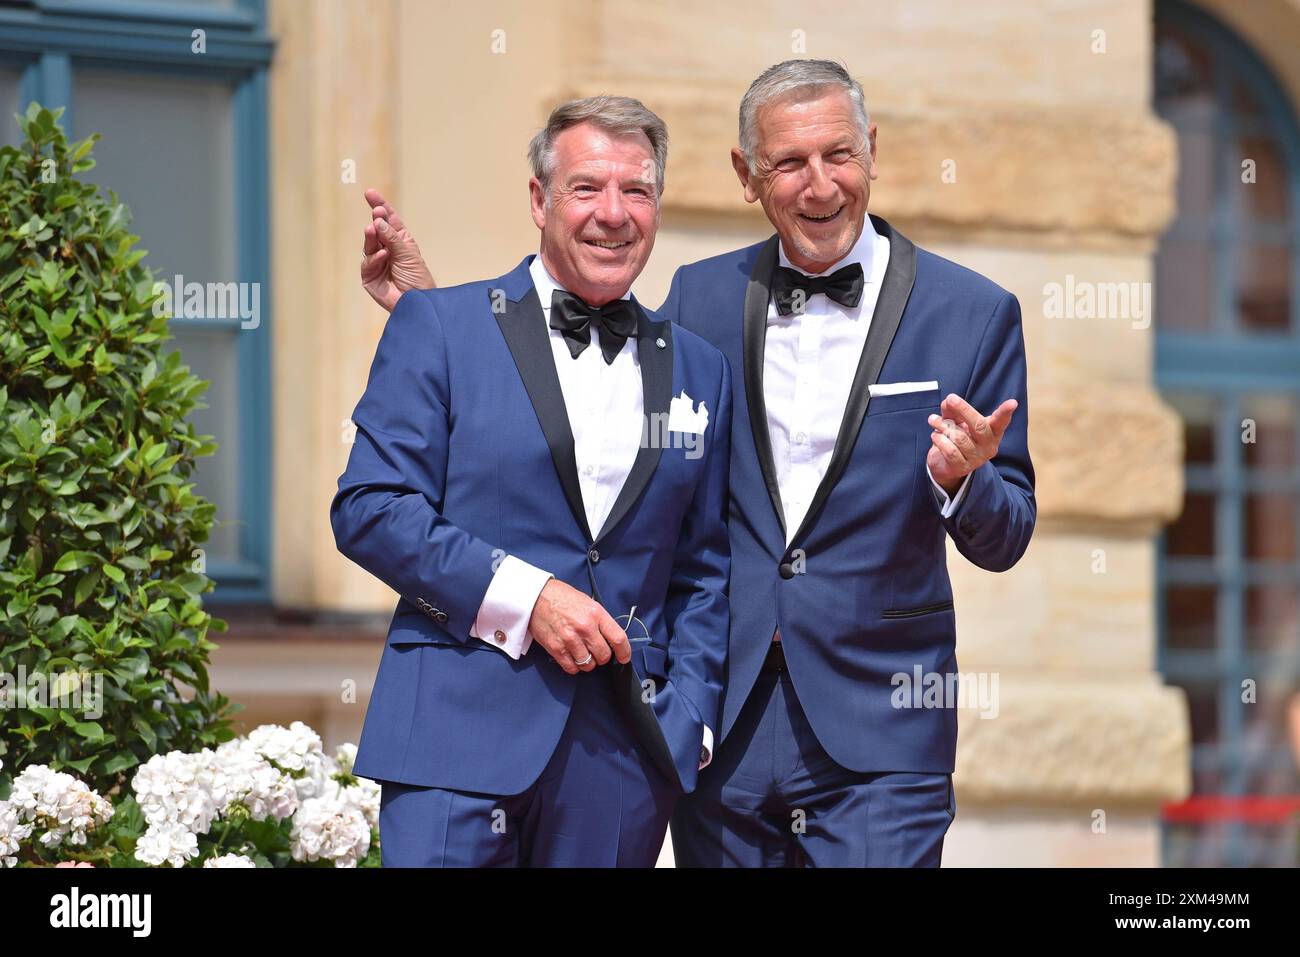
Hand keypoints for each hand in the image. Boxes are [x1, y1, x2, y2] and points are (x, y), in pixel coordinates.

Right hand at [360, 187, 434, 311]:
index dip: (380, 206)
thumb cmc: (418, 278)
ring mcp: (376, 262)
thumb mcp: (408, 254)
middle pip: (376, 230)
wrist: (418, 303)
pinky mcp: (369, 277)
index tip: (370, 193)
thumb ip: (392, 238)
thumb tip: (378, 221)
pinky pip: (368, 263)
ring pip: (369, 245)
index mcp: (399, 241)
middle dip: (376, 220)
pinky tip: (384, 255)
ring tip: (373, 229)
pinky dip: (375, 258)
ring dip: (372, 236)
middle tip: (376, 212)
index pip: (388, 220)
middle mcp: (387, 249)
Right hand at [527, 579, 630, 674]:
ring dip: (587, 662)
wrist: (537, 596)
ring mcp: (570, 639)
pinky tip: (572, 657)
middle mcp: (585, 627)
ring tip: (582, 653)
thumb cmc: (562, 598)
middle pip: (604, 655)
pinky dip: (574, 666)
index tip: (624, 657)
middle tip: (597, 652)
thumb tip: (610, 638)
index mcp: (596, 614)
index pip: (618, 638)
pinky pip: (571, 667)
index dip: (624, 652)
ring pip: (588, 664)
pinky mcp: (556, 648)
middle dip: (602, 657)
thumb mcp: (588, 603)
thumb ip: (600, 621)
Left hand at [926, 393, 1017, 495]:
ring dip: (943, 426)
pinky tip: (935, 435)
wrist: (946, 465)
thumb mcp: (957, 422)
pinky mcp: (962, 467)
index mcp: (992, 432)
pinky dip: (940, 440)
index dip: (1005, 413)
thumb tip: (948, 401)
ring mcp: (976, 459)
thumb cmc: (957, 438)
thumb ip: (953, 410)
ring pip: (960, 437)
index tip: (1013, 403)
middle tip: (951, 398)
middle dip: (964, 410)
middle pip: (979, 426)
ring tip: (933, 420)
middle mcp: (988, 446)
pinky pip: (950, 451)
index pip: (1000, 422)